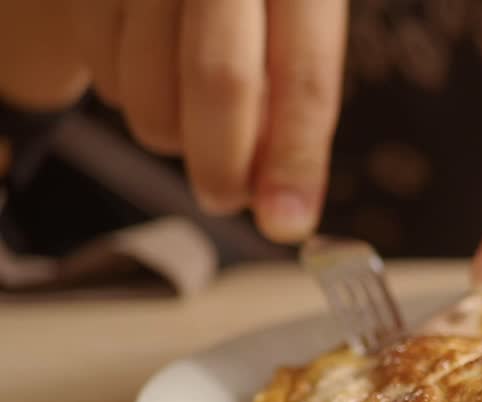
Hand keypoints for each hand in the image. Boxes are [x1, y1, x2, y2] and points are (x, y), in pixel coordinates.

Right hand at [0, 0, 347, 240]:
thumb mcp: (299, 16)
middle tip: (225, 197)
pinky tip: (150, 68)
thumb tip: (284, 204)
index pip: (304, 77)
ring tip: (192, 119)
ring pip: (149, 81)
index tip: (286, 223)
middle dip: (222, 162)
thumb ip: (295, 95)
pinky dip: (125, 90)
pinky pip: (100, 61)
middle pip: (220, 79)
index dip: (295, 159)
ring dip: (171, 131)